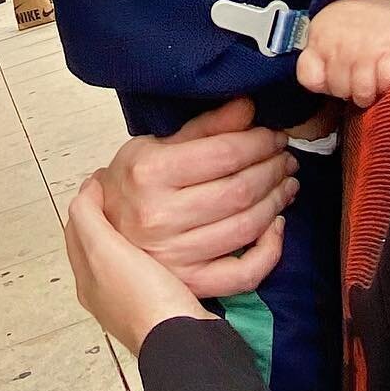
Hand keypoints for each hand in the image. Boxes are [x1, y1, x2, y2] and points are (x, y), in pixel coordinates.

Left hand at [66, 175, 214, 355]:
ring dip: (132, 232)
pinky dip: (154, 248)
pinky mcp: (162, 305)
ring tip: (147, 209)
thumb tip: (86, 191)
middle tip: (125, 191)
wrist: (183, 340)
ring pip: (126, 256)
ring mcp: (134, 302)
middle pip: (100, 244)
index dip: (88, 200)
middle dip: (108, 216)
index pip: (77, 229)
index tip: (104, 177)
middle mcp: (106, 294)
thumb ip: (88, 219)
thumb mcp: (103, 251)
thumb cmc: (142, 299)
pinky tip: (169, 240)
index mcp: (87, 281)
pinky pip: (151, 268)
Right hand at [96, 97, 297, 298]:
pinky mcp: (190, 283)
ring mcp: (175, 255)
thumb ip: (204, 128)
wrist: (103, 231)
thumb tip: (248, 107)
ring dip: (276, 202)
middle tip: (285, 158)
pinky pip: (243, 274)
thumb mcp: (155, 145)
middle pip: (238, 191)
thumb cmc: (131, 184)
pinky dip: (269, 252)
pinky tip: (277, 226)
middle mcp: (159, 216)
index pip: (222, 154)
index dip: (258, 143)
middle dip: (272, 170)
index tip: (274, 136)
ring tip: (286, 183)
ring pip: (246, 228)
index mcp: (149, 173)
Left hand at [296, 0, 389, 107]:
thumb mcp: (319, 29)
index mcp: (320, 43)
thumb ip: (316, 55)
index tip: (330, 80)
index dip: (321, 85)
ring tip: (369, 84)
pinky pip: (387, 84)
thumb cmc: (346, 15)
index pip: (311, 80)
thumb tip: (320, 84)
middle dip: (346, 90)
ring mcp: (368, 53)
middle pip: (339, 90)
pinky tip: (383, 76)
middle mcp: (342, 49)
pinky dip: (386, 85)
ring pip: (362, 93)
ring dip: (366, 94)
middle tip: (353, 81)